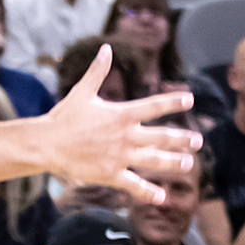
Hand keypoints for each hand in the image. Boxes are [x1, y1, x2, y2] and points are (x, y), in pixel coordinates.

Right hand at [39, 44, 200, 205]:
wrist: (47, 144)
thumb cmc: (64, 117)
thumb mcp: (82, 92)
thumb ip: (97, 72)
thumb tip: (106, 48)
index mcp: (122, 114)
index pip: (154, 106)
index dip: (173, 102)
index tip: (190, 99)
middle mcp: (126, 136)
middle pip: (161, 137)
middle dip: (182, 139)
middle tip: (198, 141)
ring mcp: (119, 157)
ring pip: (153, 161)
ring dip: (172, 162)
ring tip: (188, 164)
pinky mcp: (110, 174)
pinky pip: (133, 184)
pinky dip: (147, 191)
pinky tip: (161, 196)